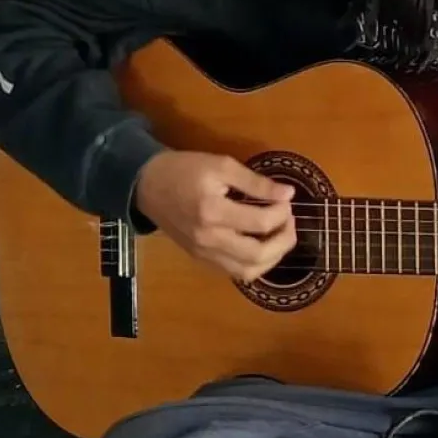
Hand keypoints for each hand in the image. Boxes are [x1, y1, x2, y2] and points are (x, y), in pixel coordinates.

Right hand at [134, 150, 295, 282]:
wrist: (147, 185)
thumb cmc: (184, 169)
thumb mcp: (221, 165)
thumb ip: (255, 181)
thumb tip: (287, 194)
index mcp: (212, 212)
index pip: (260, 222)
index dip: (282, 211)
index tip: (287, 198)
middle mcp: (208, 239)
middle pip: (257, 255)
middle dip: (284, 240)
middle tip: (290, 221)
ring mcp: (203, 254)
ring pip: (247, 271)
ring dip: (272, 257)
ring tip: (280, 236)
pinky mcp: (200, 259)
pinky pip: (233, 272)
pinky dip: (254, 264)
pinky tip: (262, 246)